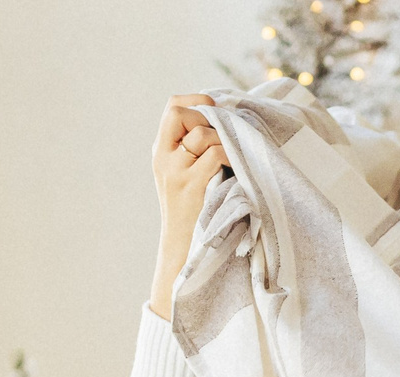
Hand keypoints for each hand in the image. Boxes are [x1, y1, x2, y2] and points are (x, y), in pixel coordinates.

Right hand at [149, 94, 228, 318]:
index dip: (195, 101)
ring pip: (202, 133)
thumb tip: (228, 124)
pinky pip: (214, 154)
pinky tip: (238, 167)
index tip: (214, 112)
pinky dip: (231, 155)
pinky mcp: (191, 186)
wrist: (183, 252)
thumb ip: (195, 151)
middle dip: (209, 118)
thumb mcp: (186, 177)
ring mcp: (175, 172)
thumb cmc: (195, 215)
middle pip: (181, 113)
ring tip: (234, 157)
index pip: (172, 107)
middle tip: (227, 136)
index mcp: (161, 152)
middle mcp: (163, 158)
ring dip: (224, 140)